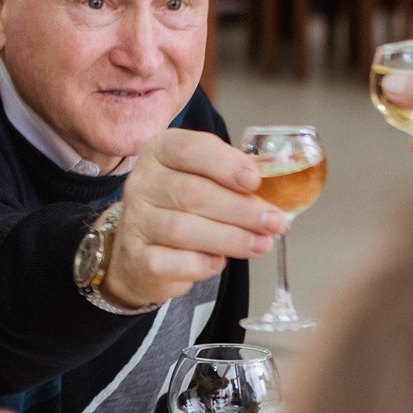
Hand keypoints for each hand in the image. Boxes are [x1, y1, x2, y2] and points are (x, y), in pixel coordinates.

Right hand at [102, 129, 283, 309]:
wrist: (145, 250)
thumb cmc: (184, 207)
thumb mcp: (206, 179)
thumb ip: (235, 179)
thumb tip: (276, 189)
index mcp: (161, 152)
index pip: (189, 150)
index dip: (225, 164)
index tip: (255, 181)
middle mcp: (142, 183)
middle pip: (192, 194)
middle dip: (241, 210)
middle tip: (274, 222)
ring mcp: (136, 221)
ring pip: (183, 229)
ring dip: (230, 238)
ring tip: (261, 244)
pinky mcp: (138, 257)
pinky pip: (173, 261)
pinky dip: (202, 263)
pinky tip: (220, 262)